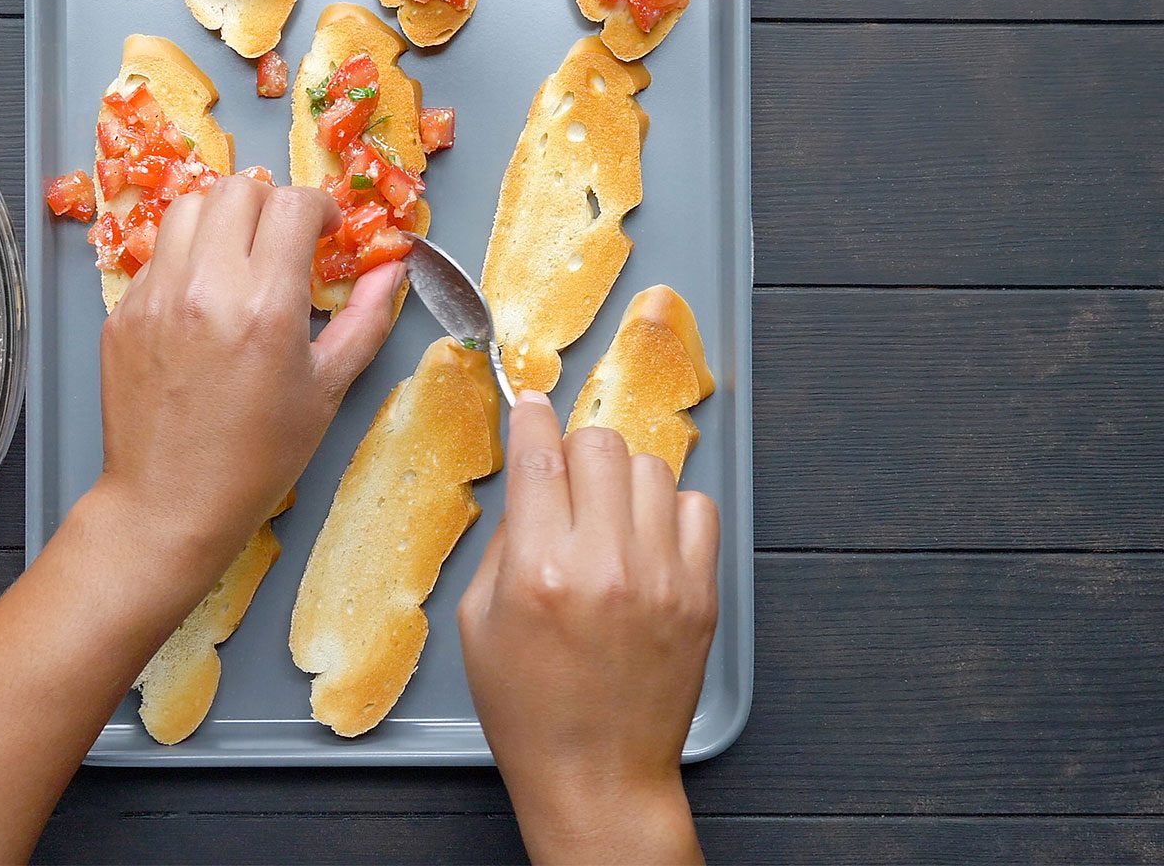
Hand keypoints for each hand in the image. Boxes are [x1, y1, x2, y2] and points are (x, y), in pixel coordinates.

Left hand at [95, 177, 401, 576]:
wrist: (170, 503)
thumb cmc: (257, 457)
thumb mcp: (326, 389)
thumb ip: (365, 320)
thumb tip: (394, 269)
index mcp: (265, 306)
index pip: (293, 204)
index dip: (319, 208)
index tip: (324, 233)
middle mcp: (205, 287)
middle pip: (238, 189)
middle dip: (271, 204)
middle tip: (283, 242)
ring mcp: (155, 295)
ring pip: (189, 207)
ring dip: (223, 218)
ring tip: (240, 258)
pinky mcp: (123, 311)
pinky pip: (158, 254)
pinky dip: (187, 258)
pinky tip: (203, 300)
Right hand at [458, 394, 718, 864]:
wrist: (597, 776)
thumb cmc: (530, 709)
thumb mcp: (480, 621)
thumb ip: (505, 541)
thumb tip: (530, 479)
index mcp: (539, 572)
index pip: (539, 455)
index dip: (531, 416)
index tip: (529, 404)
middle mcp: (605, 566)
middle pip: (599, 445)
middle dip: (574, 449)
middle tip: (565, 480)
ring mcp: (662, 578)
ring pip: (650, 467)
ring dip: (621, 477)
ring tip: (606, 515)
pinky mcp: (701, 595)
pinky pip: (696, 507)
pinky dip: (668, 509)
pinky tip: (646, 539)